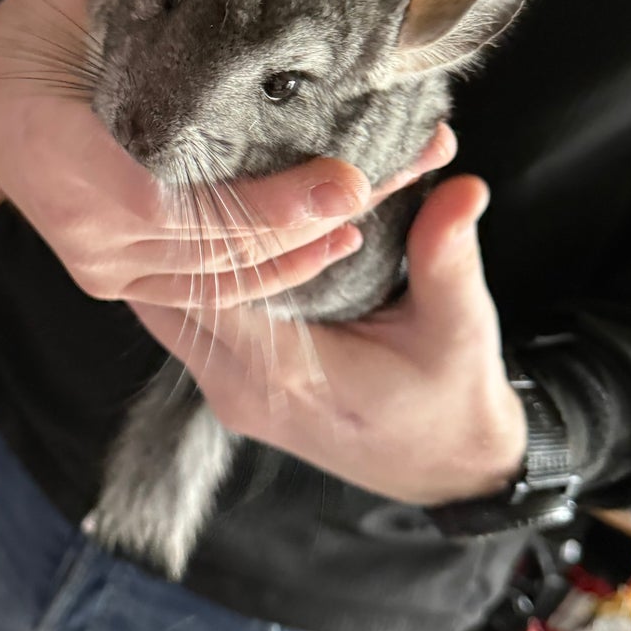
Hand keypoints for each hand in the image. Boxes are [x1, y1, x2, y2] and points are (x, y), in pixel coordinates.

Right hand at [0, 0, 452, 308]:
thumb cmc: (59, 13)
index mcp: (64, 160)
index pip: (167, 205)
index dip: (259, 205)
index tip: (344, 180)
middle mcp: (83, 232)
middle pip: (209, 255)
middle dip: (306, 227)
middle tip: (386, 181)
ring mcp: (102, 263)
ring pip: (216, 282)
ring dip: (300, 256)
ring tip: (373, 211)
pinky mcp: (124, 275)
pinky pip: (206, 290)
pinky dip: (269, 273)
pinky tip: (328, 243)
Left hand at [134, 175, 527, 505]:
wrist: (448, 469)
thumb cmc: (452, 400)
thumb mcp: (458, 324)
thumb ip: (448, 254)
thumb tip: (465, 187)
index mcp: (287, 373)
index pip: (207, 288)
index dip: (197, 223)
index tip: (197, 164)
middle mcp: (242, 389)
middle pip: (166, 299)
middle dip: (165, 233)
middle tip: (166, 161)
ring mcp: (232, 395)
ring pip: (169, 315)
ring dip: (170, 257)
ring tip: (171, 183)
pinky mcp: (235, 390)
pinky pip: (192, 328)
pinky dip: (190, 283)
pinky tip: (195, 234)